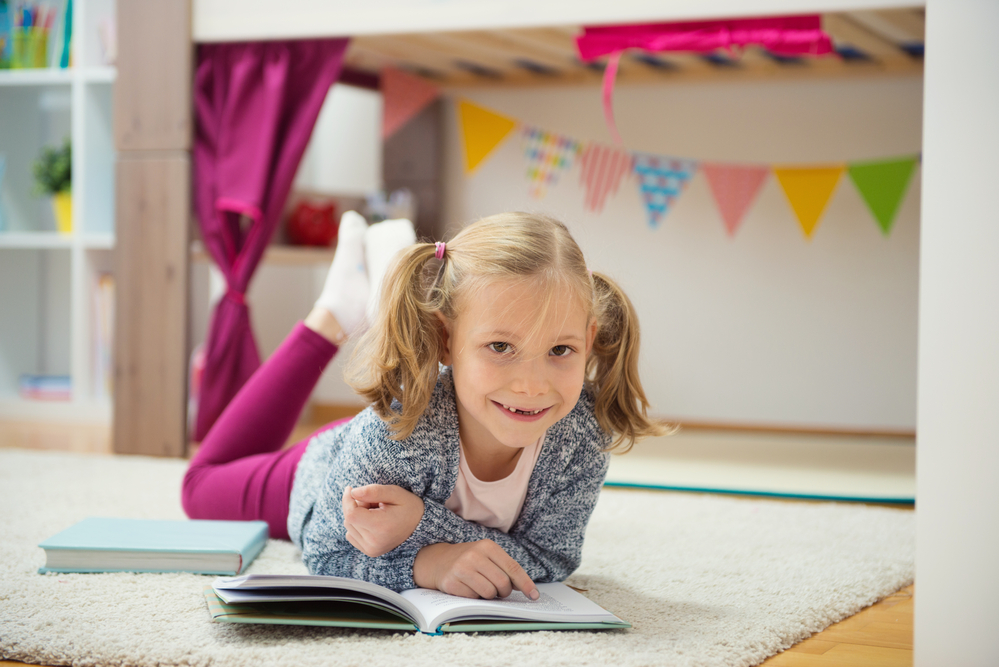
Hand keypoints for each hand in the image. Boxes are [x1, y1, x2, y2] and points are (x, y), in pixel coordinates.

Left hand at [341, 484, 424, 557]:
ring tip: (375, 512)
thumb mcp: (395, 492)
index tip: (351, 489)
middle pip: (349, 519)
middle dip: (356, 506)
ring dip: (357, 515)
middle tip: (373, 501)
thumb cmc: (408, 506)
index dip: (347, 500)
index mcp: (381, 527)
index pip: (351, 514)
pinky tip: (372, 522)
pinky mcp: (370, 552)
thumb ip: (373, 491)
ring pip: (348, 527)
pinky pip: (351, 535)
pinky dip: (357, 525)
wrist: (420, 526)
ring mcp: (372, 549)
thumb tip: (353, 492)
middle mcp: (374, 542)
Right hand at [412, 540, 539, 600]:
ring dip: (489, 596)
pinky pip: (473, 598)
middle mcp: (474, 555)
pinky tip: (467, 589)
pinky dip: (474, 598)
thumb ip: (504, 568)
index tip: (534, 596)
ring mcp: (461, 568)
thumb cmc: (468, 561)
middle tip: (498, 591)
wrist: (436, 560)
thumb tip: (524, 587)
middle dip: (504, 592)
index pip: (512, 568)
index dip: (525, 584)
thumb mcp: (486, 556)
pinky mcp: (451, 583)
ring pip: (489, 593)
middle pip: (502, 583)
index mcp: (487, 546)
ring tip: (481, 588)